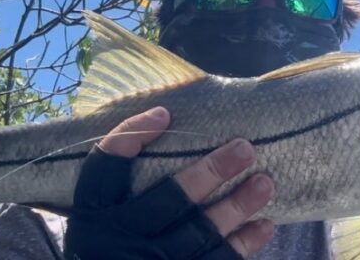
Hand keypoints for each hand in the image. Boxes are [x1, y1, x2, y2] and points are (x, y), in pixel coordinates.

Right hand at [64, 107, 275, 259]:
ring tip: (264, 183)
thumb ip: (119, 174)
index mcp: (96, 216)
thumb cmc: (108, 243)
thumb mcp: (96, 212)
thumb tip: (161, 117)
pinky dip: (243, 245)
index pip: (106, 169)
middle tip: (245, 148)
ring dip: (236, 207)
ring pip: (200, 234)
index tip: (165, 115)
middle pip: (169, 199)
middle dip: (210, 172)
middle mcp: (122, 240)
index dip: (133, 136)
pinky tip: (264, 225)